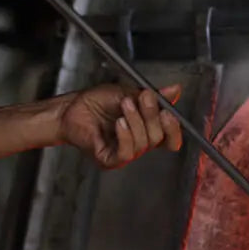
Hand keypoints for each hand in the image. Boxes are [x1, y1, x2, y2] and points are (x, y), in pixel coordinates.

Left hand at [59, 83, 183, 168]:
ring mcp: (124, 153)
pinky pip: (125, 153)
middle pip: (158, 138)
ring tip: (125, 104)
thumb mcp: (129, 92)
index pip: (169, 138)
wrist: (73, 106)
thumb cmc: (97, 101)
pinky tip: (119, 123)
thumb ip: (153, 95)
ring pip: (143, 144)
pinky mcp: (109, 159)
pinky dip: (125, 136)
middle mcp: (138, 143)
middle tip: (144, 97)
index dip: (173, 129)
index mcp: (146, 130)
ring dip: (136, 121)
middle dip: (152, 115)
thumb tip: (175, 90)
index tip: (169, 112)